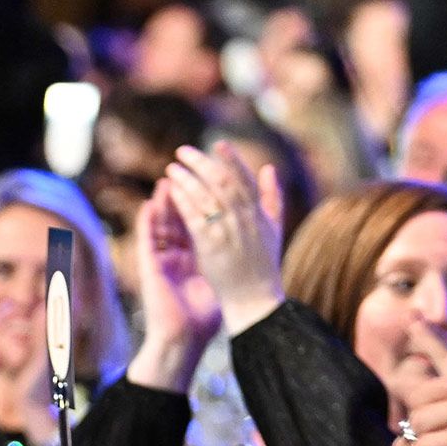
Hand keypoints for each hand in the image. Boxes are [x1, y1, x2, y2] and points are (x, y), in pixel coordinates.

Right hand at [127, 181, 221, 392]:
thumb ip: (234, 254)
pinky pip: (146, 241)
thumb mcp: (225, 278)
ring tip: (168, 179)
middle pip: (182, 213)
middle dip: (186, 189)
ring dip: (164, 201)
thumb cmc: (205, 316)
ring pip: (162, 223)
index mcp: (196, 252)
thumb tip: (253, 239)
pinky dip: (146, 222)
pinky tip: (148, 205)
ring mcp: (162, 259)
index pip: (202, 216)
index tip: (216, 176)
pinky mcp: (150, 269)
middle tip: (190, 168)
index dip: (208, 196)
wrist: (187, 339)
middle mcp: (177, 252)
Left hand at [164, 144, 285, 332]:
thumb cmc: (263, 268)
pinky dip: (184, 201)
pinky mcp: (212, 245)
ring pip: (206, 196)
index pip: (244, 178)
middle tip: (183, 151)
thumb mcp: (274, 229)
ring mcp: (228, 231)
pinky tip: (172, 191)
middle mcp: (245, 218)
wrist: (256, 301)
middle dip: (202, 163)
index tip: (218, 144)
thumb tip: (270, 168)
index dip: (231, 158)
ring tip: (172, 168)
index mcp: (259, 212)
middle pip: (221, 181)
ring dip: (188, 179)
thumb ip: (272, 197)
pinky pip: (195, 217)